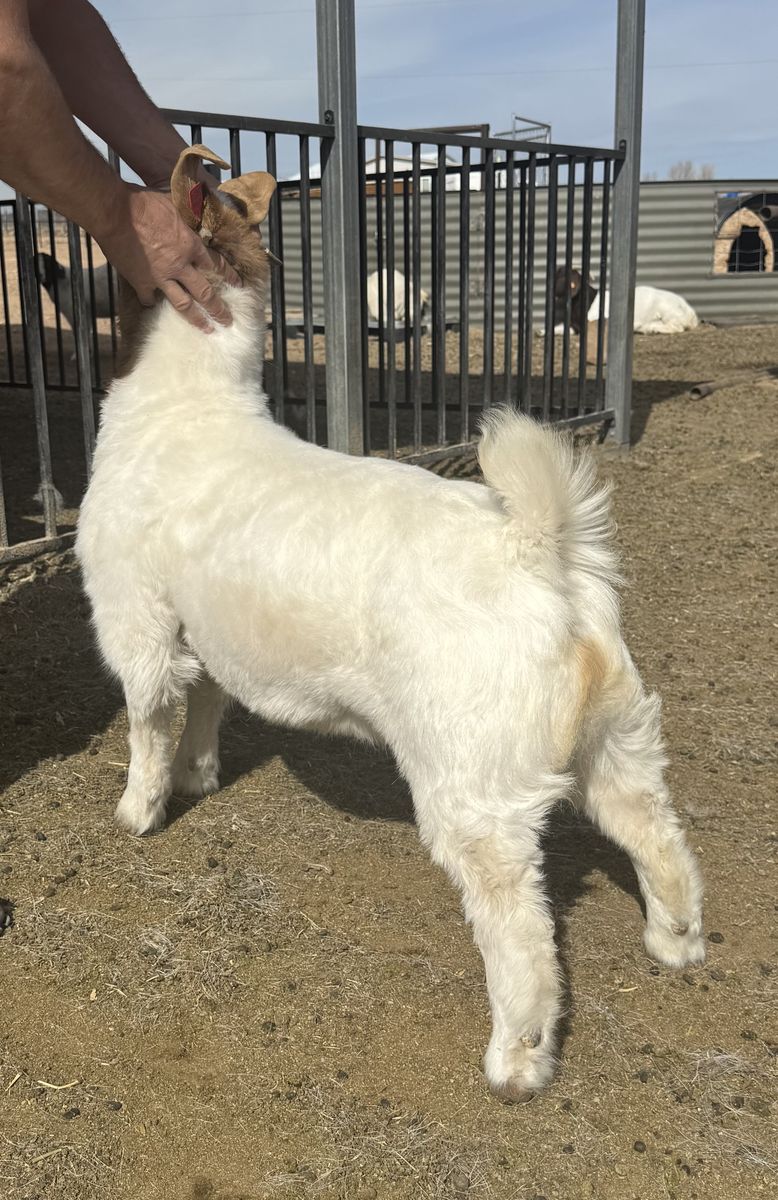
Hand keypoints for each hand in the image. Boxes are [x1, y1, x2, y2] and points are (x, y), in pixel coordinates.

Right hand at [97, 186, 241, 331]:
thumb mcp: (176, 201)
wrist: (116, 212)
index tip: (239, 285)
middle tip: (227, 322)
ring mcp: (161, 277)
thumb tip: (202, 201)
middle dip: (218, 309)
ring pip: (183, 304)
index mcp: (191, 245)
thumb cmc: (145, 202)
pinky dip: (152, 303)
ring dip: (196, 319)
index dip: (230, 276)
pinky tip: (154, 306)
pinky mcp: (141, 281)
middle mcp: (180, 265)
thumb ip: (190, 209)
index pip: (217, 264)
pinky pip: (149, 299)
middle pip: (205, 293)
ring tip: (206, 329)